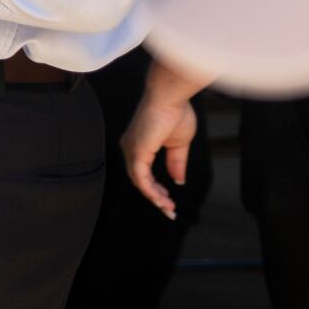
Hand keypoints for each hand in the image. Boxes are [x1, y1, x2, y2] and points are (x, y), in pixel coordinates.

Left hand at [122, 59, 208, 219]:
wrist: (171, 98)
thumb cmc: (175, 113)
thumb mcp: (178, 144)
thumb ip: (176, 162)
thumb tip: (178, 180)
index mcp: (138, 145)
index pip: (142, 173)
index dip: (155, 189)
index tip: (168, 200)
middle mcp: (130, 148)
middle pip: (139, 180)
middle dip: (155, 197)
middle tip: (169, 210)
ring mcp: (131, 150)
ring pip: (139, 181)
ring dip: (154, 197)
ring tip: (168, 208)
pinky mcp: (137, 151)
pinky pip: (141, 177)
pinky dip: (150, 190)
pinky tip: (161, 200)